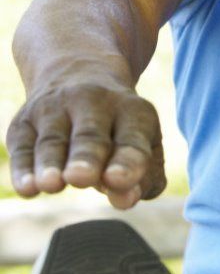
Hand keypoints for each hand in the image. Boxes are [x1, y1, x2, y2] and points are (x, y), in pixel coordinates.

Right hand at [6, 82, 165, 209]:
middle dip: (87, 157)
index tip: (117, 180)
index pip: (132, 140)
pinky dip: (24, 168)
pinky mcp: (24, 122)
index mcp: (134, 111)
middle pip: (91, 136)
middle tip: (82, 177)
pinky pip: (22, 147)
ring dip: (51, 164)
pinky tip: (27, 188)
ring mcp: (55, 109)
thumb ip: (143, 177)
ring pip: (53, 141)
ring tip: (51, 184)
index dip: (127, 161)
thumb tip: (125, 199)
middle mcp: (94, 103)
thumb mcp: (144, 146)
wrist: (77, 74)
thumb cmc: (120, 128)